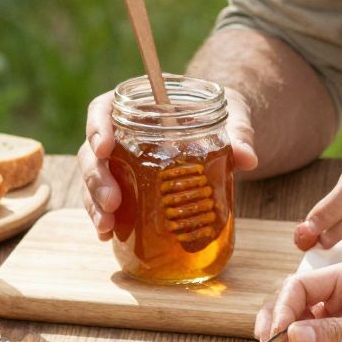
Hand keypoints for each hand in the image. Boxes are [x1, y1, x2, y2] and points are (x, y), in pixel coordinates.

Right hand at [78, 82, 256, 237]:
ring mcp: (122, 163)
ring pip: (94, 180)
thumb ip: (239, 131)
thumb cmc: (221, 114)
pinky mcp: (129, 188)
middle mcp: (122, 134)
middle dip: (96, 178)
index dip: (97, 127)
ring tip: (106, 226)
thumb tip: (248, 158)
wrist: (223, 134)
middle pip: (92, 152)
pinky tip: (108, 236)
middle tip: (112, 201)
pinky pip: (107, 202)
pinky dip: (105, 219)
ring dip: (94, 203)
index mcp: (139, 106)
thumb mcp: (233, 114)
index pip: (103, 109)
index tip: (104, 147)